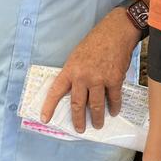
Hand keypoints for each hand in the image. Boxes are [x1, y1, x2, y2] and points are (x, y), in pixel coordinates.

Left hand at [40, 11, 136, 132]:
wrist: (115, 32)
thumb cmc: (96, 42)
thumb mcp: (77, 55)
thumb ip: (75, 73)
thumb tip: (77, 91)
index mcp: (71, 69)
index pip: (56, 90)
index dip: (49, 106)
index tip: (45, 118)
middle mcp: (83, 76)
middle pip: (78, 104)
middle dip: (78, 120)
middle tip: (80, 129)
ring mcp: (99, 79)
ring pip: (96, 105)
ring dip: (97, 118)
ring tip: (97, 125)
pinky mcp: (114, 79)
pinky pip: (113, 98)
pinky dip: (114, 107)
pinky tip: (113, 111)